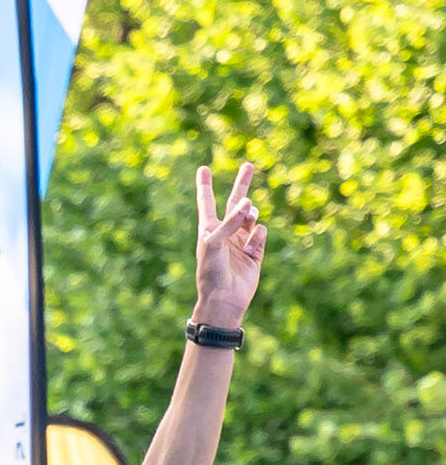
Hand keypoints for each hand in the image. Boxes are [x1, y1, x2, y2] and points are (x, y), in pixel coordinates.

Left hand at [194, 161, 265, 331]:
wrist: (224, 299)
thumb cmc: (211, 272)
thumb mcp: (214, 244)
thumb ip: (229, 222)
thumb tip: (246, 202)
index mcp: (208, 230)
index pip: (207, 203)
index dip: (205, 186)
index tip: (203, 169)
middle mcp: (225, 232)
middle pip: (235, 203)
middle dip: (242, 185)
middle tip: (248, 165)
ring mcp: (241, 240)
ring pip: (251, 217)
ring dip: (250, 214)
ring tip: (248, 218)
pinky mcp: (255, 251)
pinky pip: (261, 233)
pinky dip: (258, 237)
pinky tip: (251, 250)